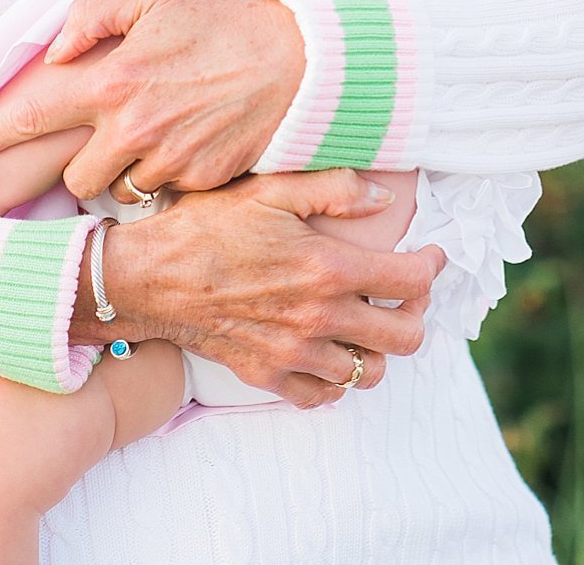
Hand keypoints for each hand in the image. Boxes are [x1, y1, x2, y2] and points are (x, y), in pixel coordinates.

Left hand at [0, 0, 303, 197]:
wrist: (296, 58)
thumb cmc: (221, 20)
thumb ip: (92, 18)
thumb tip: (55, 51)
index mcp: (112, 82)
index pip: (33, 117)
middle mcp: (133, 129)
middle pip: (76, 178)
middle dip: (83, 164)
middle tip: (109, 136)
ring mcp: (167, 160)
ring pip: (120, 189)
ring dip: (127, 170)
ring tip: (157, 135)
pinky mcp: (200, 181)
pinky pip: (166, 191)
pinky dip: (170, 173)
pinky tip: (191, 140)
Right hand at [77, 170, 444, 409]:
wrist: (151, 277)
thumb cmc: (208, 225)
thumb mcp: (272, 189)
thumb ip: (335, 189)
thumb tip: (385, 196)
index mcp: (328, 267)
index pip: (411, 282)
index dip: (432, 266)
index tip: (431, 255)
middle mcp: (318, 317)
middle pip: (404, 338)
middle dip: (416, 313)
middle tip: (405, 292)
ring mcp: (294, 353)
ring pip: (369, 372)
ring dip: (378, 348)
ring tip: (370, 321)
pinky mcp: (268, 375)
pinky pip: (323, 395)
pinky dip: (337, 378)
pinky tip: (332, 350)